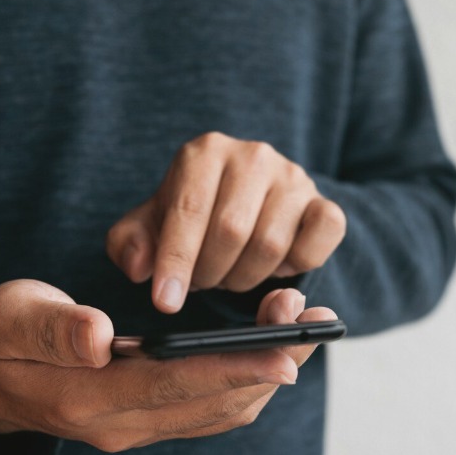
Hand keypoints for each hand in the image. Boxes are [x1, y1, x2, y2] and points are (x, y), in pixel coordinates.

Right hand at [0, 280, 335, 450]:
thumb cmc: (2, 339)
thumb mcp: (10, 319)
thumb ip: (54, 327)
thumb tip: (101, 335)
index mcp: (88, 399)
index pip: (172, 386)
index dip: (231, 369)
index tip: (284, 352)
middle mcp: (122, 425)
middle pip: (212, 404)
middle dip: (268, 364)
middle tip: (312, 321)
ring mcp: (140, 429)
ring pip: (222, 412)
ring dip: (268, 373)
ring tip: (305, 325)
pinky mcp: (153, 421)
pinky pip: (214, 411)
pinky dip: (250, 381)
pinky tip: (275, 348)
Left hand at [106, 132, 346, 312]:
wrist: (246, 203)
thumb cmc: (192, 216)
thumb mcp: (150, 226)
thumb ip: (131, 244)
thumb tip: (139, 267)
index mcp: (206, 152)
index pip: (188, 210)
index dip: (175, 261)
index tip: (165, 302)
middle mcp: (253, 156)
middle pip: (232, 231)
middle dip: (209, 272)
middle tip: (201, 283)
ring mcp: (294, 178)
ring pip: (271, 244)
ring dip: (245, 277)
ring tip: (229, 274)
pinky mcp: (325, 203)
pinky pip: (320, 240)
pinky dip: (295, 265)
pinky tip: (273, 266)